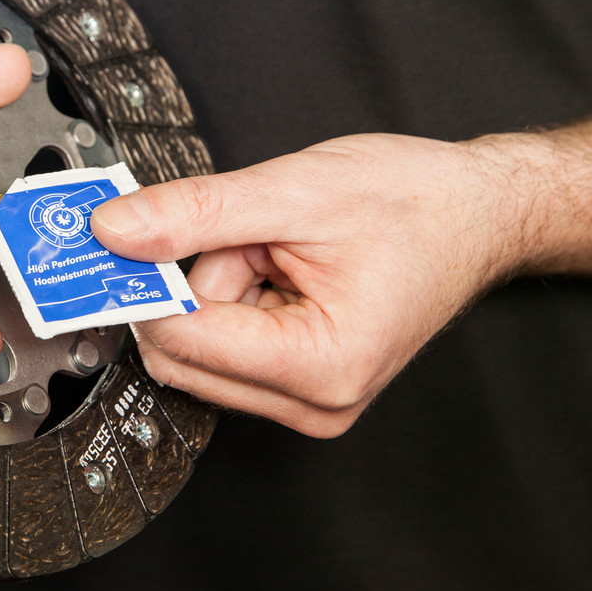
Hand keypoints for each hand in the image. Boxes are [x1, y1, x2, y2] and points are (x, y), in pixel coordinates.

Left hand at [89, 133, 522, 436]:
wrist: (477, 209)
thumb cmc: (416, 203)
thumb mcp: (293, 190)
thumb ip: (194, 214)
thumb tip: (115, 233)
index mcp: (320, 365)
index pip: (182, 340)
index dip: (152, 281)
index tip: (133, 234)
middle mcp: (315, 400)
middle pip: (185, 351)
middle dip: (199, 280)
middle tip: (249, 232)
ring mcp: (310, 398)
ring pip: (203, 345)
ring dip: (221, 282)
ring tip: (279, 245)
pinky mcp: (302, 381)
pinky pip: (229, 343)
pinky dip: (238, 292)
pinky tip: (283, 263)